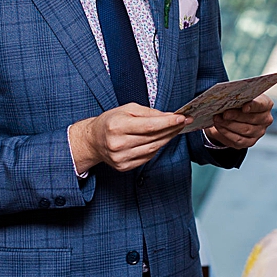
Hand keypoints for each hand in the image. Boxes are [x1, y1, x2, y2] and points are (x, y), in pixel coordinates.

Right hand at [68, 105, 188, 173]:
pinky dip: (156, 148)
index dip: (168, 123)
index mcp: (117, 126)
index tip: (182, 118)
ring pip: (152, 149)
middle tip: (183, 122)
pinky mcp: (123, 166)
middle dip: (171, 129)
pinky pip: (147, 157)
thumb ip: (149, 113)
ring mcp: (120, 157)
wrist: (93, 140)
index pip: (149, 126)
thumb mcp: (127, 109)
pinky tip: (160, 140)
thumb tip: (169, 116)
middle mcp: (118, 144)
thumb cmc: (110, 122)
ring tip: (174, 130)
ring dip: (166, 139)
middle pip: (153, 138)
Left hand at [204, 95, 272, 148]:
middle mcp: (265, 119)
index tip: (244, 107)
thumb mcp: (238, 97)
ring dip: (229, 124)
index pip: (261, 105)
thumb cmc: (236, 104)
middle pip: (252, 118)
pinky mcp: (250, 142)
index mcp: (266, 105)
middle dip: (236, 116)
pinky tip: (219, 126)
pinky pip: (238, 139)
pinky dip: (227, 133)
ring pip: (245, 130)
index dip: (253, 106)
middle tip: (224, 114)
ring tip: (217, 119)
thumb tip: (226, 98)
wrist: (231, 118)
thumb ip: (237, 97)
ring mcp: (259, 132)